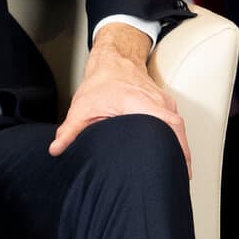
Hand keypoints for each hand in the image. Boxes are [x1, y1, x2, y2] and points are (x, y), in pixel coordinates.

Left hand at [48, 24, 191, 175]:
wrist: (114, 61)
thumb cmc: (102, 82)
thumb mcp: (82, 107)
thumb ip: (70, 130)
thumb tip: (57, 149)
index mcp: (140, 103)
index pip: (169, 124)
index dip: (178, 147)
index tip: (180, 168)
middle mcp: (157, 102)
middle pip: (178, 130)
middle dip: (181, 155)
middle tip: (180, 177)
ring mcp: (164, 102)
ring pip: (178, 128)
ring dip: (178, 147)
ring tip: (177, 170)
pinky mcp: (166, 104)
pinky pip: (175, 123)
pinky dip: (175, 138)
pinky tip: (171, 154)